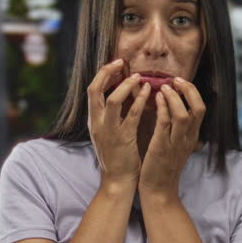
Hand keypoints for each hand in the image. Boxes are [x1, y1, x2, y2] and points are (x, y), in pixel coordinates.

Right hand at [88, 58, 152, 188]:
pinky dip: (140, 100)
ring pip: (113, 100)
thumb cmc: (116, 155)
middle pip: (95, 89)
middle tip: (122, 62)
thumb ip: (111, 113)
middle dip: (108, 72)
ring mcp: (109, 131)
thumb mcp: (107, 131)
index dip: (102, 74)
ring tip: (139, 77)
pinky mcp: (123, 139)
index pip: (92, 90)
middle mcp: (97, 123)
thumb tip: (121, 91)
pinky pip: (132, 115)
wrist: (117, 180)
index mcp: (92, 120)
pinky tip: (149, 92)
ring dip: (127, 85)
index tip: (115, 64)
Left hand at [139, 77, 205, 198]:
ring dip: (173, 97)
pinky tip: (156, 98)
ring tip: (163, 86)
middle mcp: (188, 138)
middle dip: (188, 90)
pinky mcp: (162, 148)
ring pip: (183, 114)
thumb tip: (173, 107)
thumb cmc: (163, 167)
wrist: (158, 191)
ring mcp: (176, 143)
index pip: (201, 108)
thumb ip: (178, 129)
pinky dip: (162, 108)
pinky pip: (165, 124)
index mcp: (192, 136)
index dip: (192, 92)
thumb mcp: (177, 146)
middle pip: (198, 108)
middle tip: (174, 79)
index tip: (180, 81)